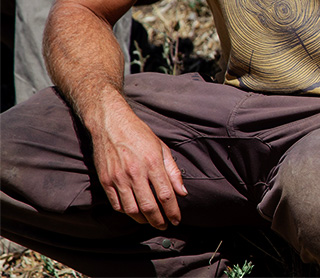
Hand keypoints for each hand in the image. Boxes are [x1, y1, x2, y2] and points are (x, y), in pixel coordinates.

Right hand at [91, 110, 186, 229]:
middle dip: (159, 220)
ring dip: (143, 220)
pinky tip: (134, 212)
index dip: (173, 211)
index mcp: (153, 163)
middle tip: (164, 225)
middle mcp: (135, 173)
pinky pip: (116, 204)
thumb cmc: (139, 134)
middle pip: (149, 206)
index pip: (166, 195)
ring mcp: (118, 178)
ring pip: (132, 209)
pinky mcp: (105, 181)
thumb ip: (173, 171)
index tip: (176, 220)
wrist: (110, 124)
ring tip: (150, 221)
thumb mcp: (162, 147)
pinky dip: (126, 212)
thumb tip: (182, 192)